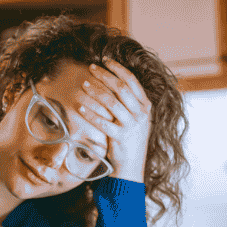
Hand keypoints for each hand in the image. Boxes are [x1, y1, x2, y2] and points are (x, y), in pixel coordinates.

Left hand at [79, 57, 151, 182]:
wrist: (132, 166)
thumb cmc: (130, 141)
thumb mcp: (136, 120)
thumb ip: (130, 103)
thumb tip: (114, 82)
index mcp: (146, 106)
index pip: (132, 81)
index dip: (118, 68)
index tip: (105, 60)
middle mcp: (141, 114)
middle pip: (121, 88)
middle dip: (105, 75)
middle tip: (91, 68)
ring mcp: (132, 126)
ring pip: (112, 102)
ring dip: (96, 91)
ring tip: (84, 84)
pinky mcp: (120, 137)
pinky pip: (103, 122)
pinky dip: (90, 114)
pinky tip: (80, 107)